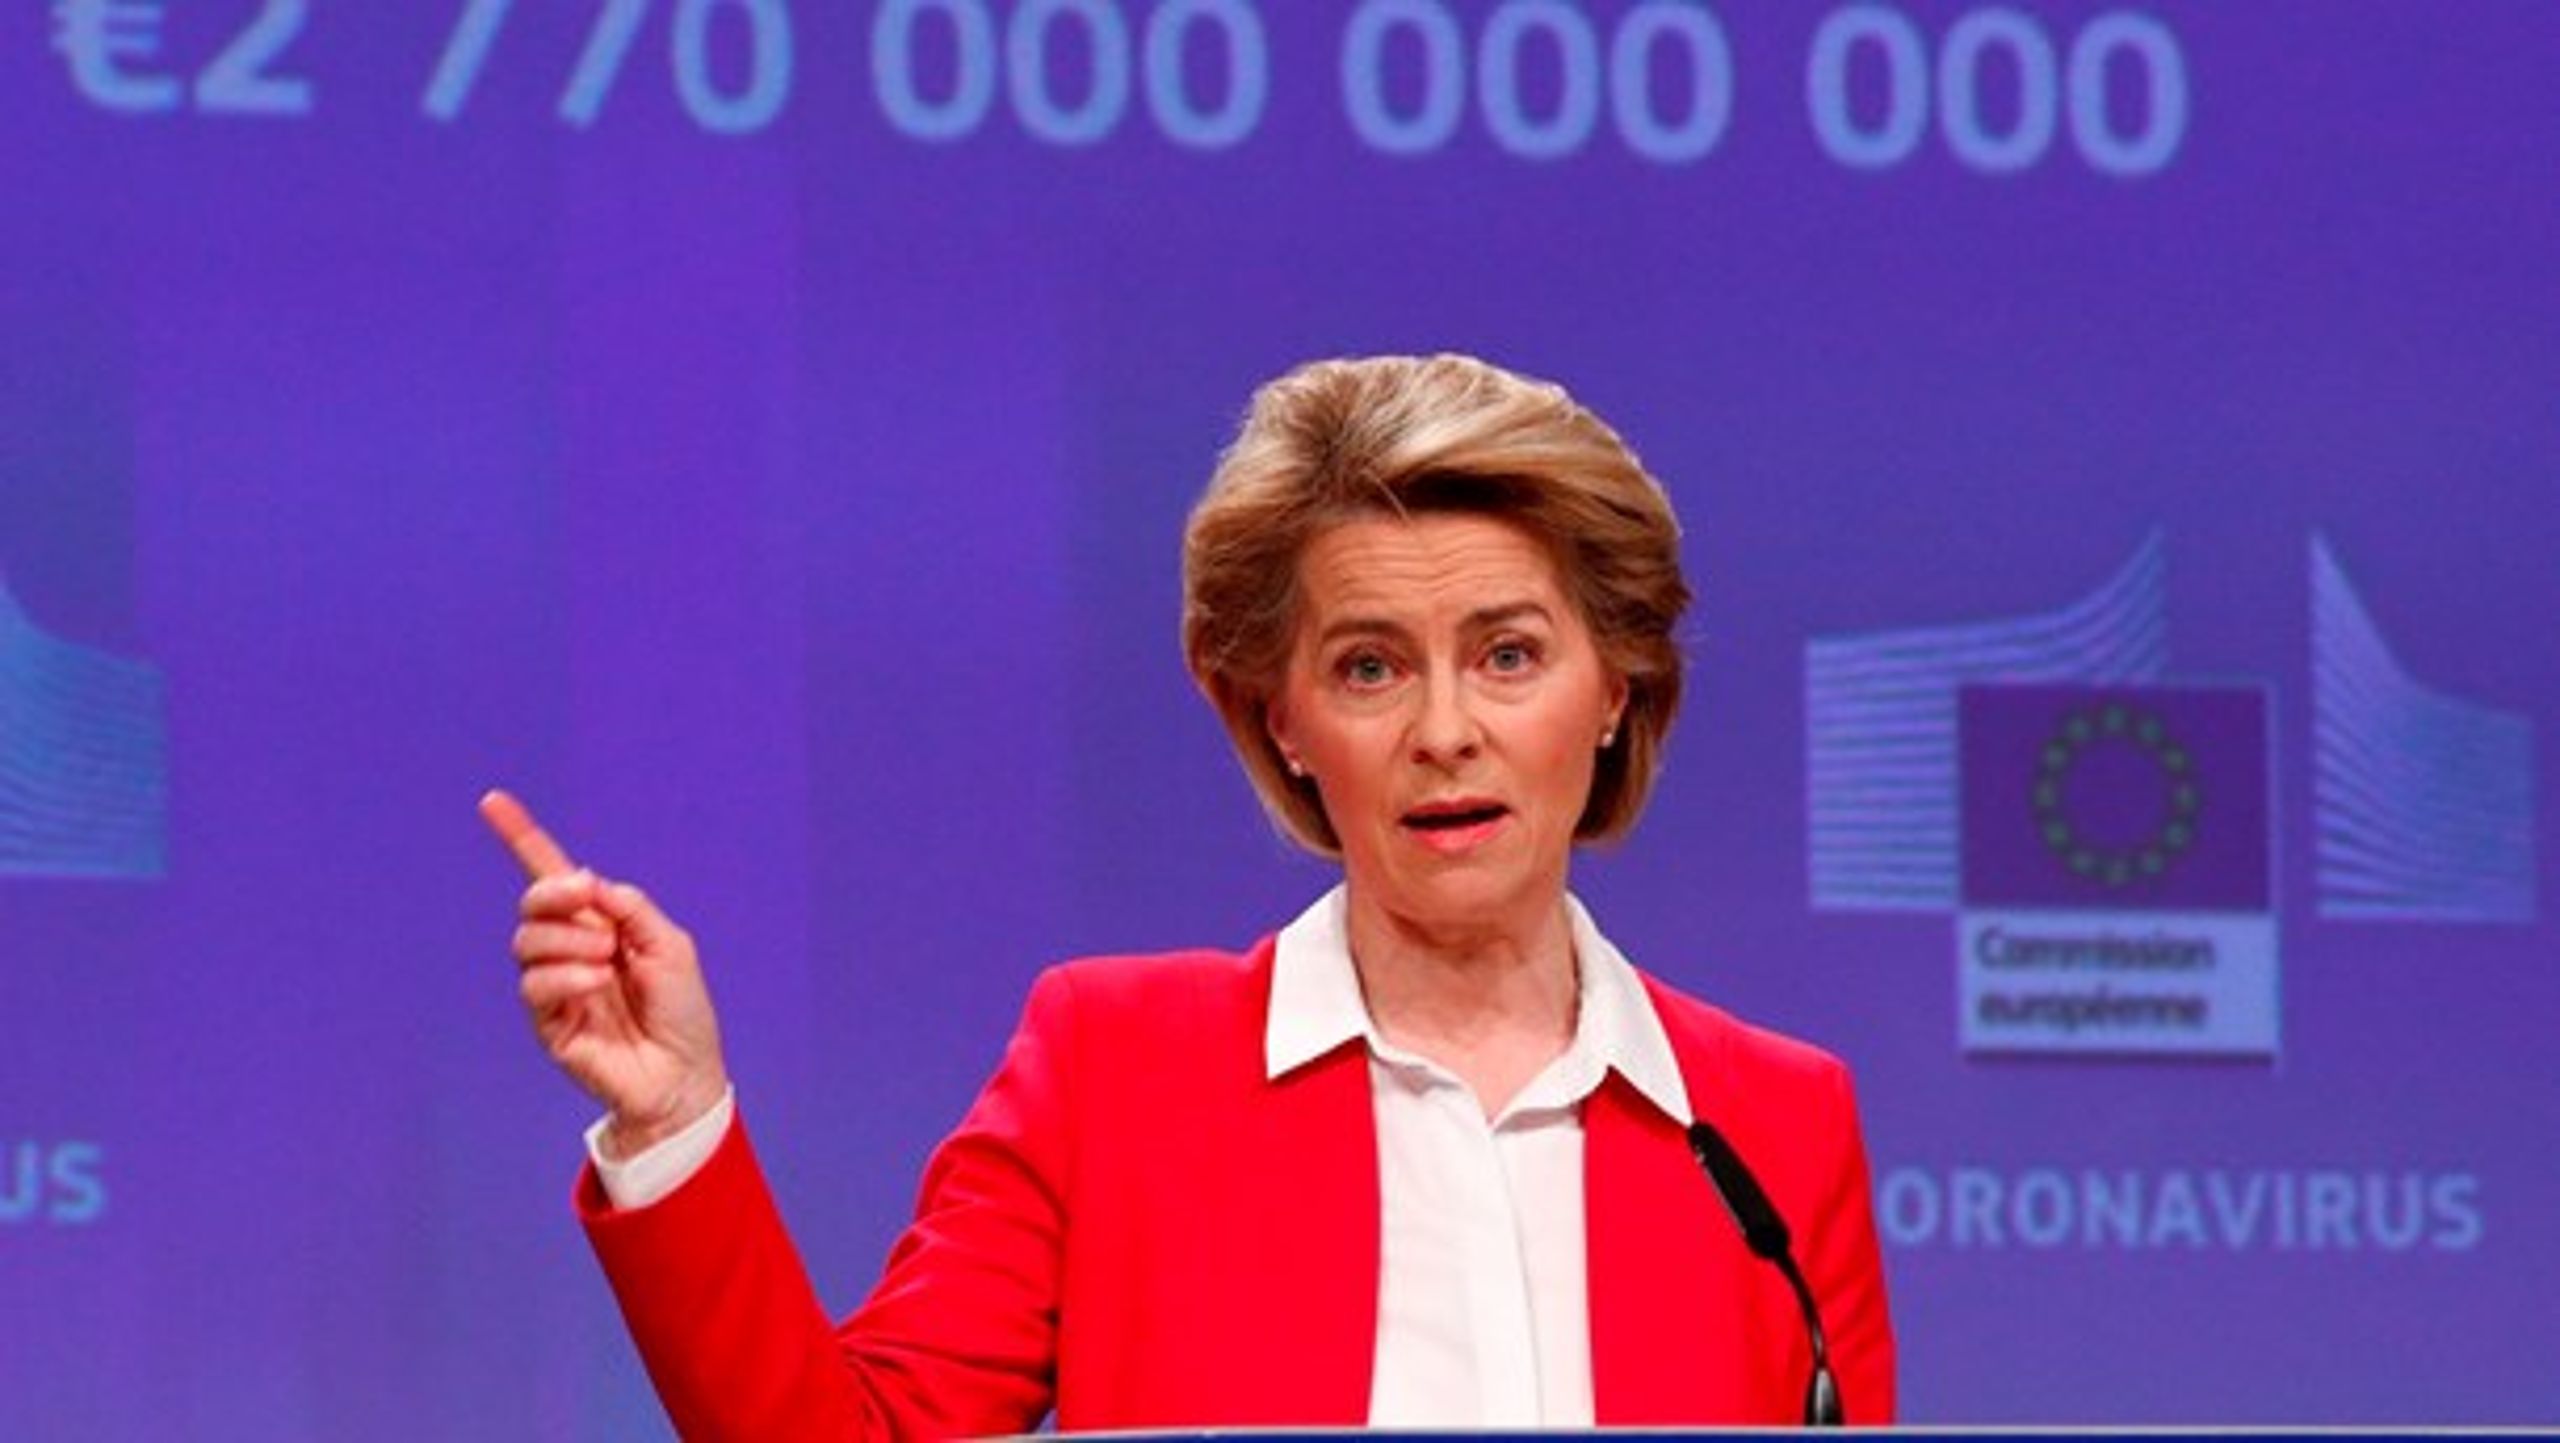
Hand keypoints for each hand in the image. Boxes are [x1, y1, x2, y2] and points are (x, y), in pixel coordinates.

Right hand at [479, 789, 730, 1157]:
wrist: (682, 1073)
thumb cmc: (682, 1010)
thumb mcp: (671, 945)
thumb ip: (630, 908)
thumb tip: (587, 882)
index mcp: (599, 922)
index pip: (552, 874)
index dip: (521, 837)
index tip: (492, 800)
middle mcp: (570, 947)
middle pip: (532, 902)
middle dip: (553, 892)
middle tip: (587, 898)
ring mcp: (555, 984)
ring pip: (527, 941)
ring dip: (569, 940)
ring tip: (607, 961)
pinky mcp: (547, 1021)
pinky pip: (534, 983)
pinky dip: (567, 975)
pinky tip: (596, 983)